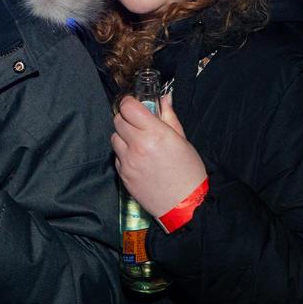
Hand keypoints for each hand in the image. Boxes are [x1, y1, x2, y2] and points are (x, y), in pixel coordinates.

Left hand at [111, 88, 206, 219]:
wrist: (184, 205)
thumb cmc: (188, 172)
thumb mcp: (182, 140)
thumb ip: (168, 117)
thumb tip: (164, 98)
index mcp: (154, 133)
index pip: (128, 107)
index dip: (131, 103)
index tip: (136, 105)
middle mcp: (137, 145)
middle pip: (118, 120)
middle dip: (127, 119)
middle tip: (139, 124)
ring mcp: (128, 161)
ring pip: (114, 138)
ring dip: (123, 136)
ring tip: (139, 143)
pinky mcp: (123, 175)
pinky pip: (116, 157)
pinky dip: (124, 154)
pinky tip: (139, 159)